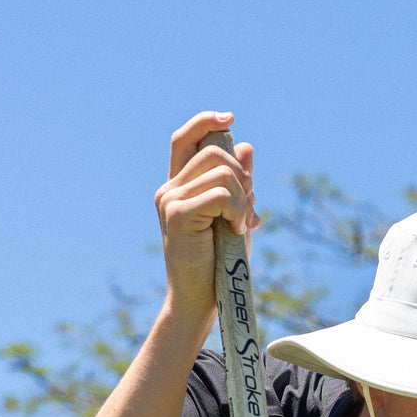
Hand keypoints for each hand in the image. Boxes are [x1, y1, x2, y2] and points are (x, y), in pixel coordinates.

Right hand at [154, 110, 259, 325]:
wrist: (203, 300)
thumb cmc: (220, 264)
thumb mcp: (235, 216)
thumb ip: (239, 184)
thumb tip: (246, 145)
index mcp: (179, 187)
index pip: (185, 139)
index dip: (206, 122)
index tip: (230, 117)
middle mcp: (169, 189)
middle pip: (215, 153)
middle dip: (243, 179)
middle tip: (247, 212)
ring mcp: (169, 201)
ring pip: (223, 172)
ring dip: (244, 199)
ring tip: (241, 225)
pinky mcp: (177, 215)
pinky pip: (221, 194)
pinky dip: (238, 210)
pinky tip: (237, 229)